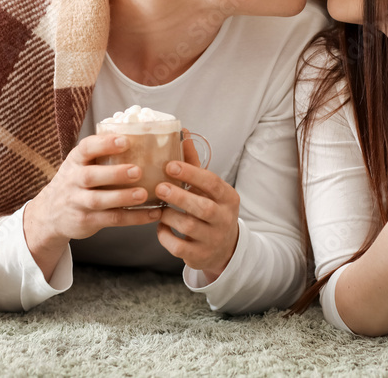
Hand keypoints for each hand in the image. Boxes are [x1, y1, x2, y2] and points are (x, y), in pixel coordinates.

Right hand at [24, 132, 163, 278]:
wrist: (50, 214)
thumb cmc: (76, 182)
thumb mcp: (81, 164)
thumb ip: (102, 153)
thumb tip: (143, 137)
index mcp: (76, 161)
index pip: (86, 148)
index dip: (104, 144)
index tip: (125, 141)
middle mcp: (73, 180)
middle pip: (90, 176)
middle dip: (114, 173)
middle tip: (137, 170)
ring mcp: (78, 202)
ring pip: (98, 200)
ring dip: (122, 197)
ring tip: (143, 194)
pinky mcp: (86, 221)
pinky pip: (111, 219)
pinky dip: (133, 218)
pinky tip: (152, 213)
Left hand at [155, 135, 239, 281]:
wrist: (224, 247)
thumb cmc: (211, 209)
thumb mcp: (208, 188)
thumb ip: (194, 163)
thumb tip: (182, 132)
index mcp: (228, 197)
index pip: (212, 182)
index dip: (191, 173)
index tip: (170, 165)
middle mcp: (224, 218)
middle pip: (203, 207)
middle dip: (179, 196)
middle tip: (159, 187)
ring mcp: (213, 239)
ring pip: (188, 226)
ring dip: (169, 215)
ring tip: (159, 207)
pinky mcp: (200, 256)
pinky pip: (178, 246)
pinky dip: (165, 236)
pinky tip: (161, 227)